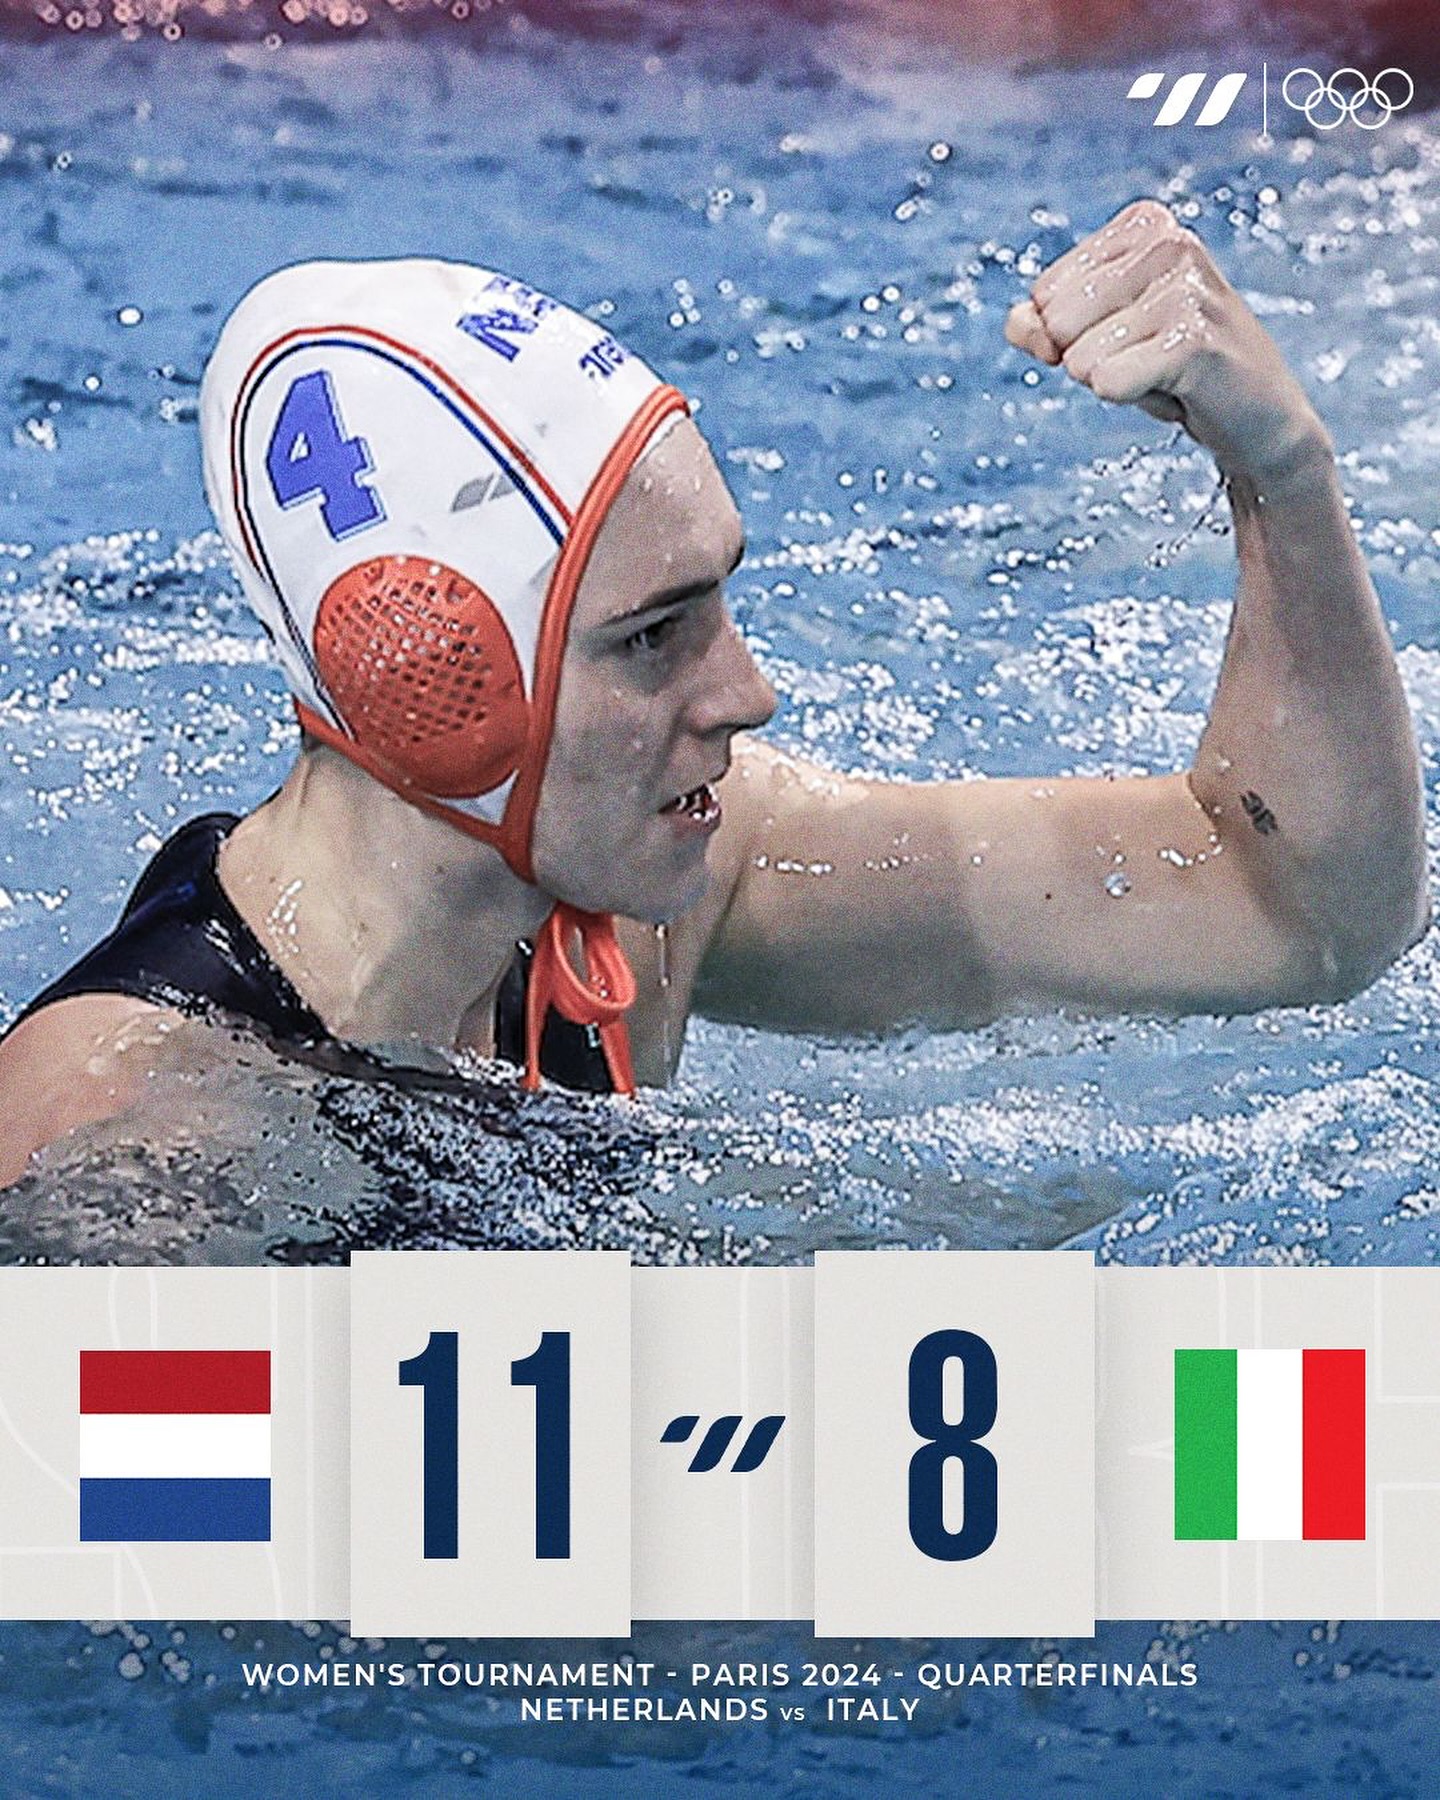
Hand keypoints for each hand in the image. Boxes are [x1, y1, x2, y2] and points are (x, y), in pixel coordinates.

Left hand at [1005, 200, 1331, 486]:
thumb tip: (1018, 323)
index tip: (1132, 334)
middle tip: (1150, 358)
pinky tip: (1180, 389)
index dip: (1075, 333)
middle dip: (1091, 357)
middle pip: (1057, 322)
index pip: (1045, 293)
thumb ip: (1041, 324)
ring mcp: (1185, 287)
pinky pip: (1106, 383)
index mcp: (1145, 225)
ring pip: (1079, 358)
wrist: (1255, 417)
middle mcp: (1170, 241)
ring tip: (1166, 372)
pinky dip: (1132, 398)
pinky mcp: (1192, 339)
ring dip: (1116, 380)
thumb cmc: (1171, 368)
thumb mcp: (1098, 336)